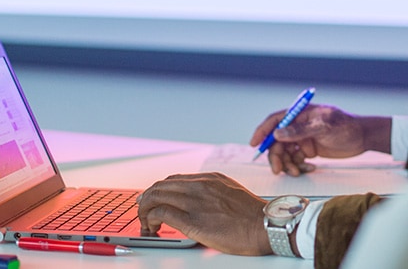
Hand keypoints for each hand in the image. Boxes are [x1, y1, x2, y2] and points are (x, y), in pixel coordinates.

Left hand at [136, 172, 269, 255]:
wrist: (265, 226)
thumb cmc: (252, 216)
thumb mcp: (232, 192)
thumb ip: (213, 192)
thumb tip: (198, 201)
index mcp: (210, 178)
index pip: (174, 179)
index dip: (159, 190)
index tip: (153, 199)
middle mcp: (200, 185)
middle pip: (160, 186)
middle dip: (147, 199)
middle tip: (143, 212)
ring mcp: (195, 201)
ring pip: (155, 197)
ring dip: (145, 210)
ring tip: (146, 223)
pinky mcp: (192, 220)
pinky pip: (161, 213)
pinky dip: (150, 220)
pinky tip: (153, 228)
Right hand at [249, 104, 391, 175]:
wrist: (362, 138)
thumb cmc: (345, 126)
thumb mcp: (323, 126)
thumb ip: (300, 130)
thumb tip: (277, 134)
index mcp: (299, 114)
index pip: (275, 120)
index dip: (262, 131)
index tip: (254, 144)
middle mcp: (298, 125)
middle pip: (277, 141)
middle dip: (276, 156)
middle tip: (278, 169)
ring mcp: (303, 138)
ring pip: (285, 153)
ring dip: (287, 164)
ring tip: (298, 171)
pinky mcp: (308, 150)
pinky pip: (295, 160)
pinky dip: (298, 166)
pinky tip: (311, 168)